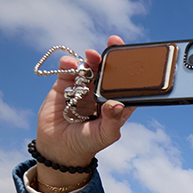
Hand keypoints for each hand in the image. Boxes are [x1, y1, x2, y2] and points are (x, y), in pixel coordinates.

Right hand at [35, 35, 133, 187]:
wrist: (58, 148)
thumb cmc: (87, 143)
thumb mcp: (104, 135)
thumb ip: (112, 120)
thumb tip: (117, 105)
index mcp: (117, 103)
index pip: (127, 84)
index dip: (132, 68)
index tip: (133, 56)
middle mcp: (101, 93)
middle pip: (108, 70)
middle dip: (110, 57)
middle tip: (113, 44)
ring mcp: (83, 88)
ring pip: (89, 68)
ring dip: (91, 59)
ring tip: (91, 56)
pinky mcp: (64, 87)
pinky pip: (67, 71)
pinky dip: (68, 64)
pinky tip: (69, 63)